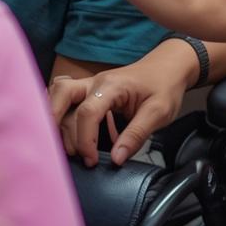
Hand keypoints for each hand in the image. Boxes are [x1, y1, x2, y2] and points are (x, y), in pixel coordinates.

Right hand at [50, 42, 196, 165]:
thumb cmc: (164, 86)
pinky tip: (63, 131)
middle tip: (72, 152)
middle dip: (57, 124)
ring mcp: (90, 85)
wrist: (169, 65)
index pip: (87, 112)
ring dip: (56, 120)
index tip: (91, 160)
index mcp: (112, 86)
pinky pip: (66, 98)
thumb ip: (136, 135)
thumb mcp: (159, 112)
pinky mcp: (89, 91)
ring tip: (70, 147)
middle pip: (61, 95)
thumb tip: (116, 159)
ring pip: (59, 95)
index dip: (85, 140)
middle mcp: (95, 82)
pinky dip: (58, 112)